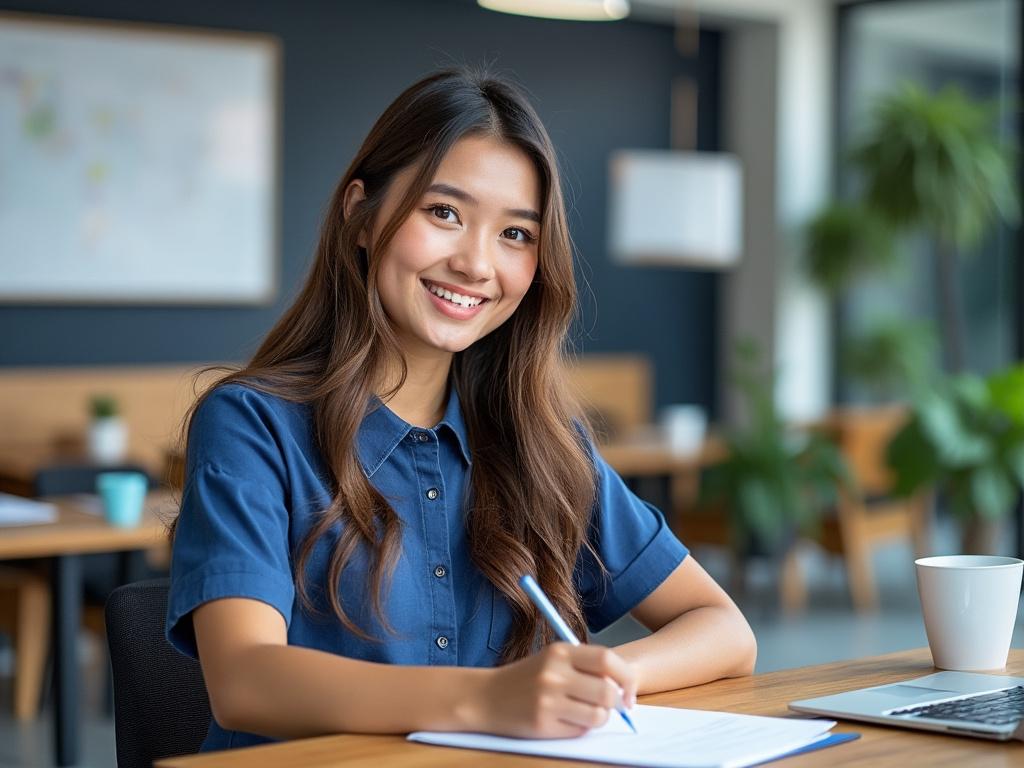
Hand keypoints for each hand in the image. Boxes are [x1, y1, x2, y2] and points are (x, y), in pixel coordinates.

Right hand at [470, 642, 637, 738]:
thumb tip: (622, 686)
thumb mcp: (553, 659)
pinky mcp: (543, 724)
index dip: (626, 677)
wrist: (486, 697)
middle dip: (617, 703)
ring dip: (599, 718)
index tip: (628, 691)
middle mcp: (555, 674)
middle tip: (614, 707)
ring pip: (598, 716)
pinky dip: (580, 728)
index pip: (607, 659)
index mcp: (560, 651)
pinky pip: (580, 731)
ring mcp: (548, 700)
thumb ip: (585, 666)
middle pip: (607, 692)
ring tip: (586, 713)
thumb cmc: (526, 678)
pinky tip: (566, 720)